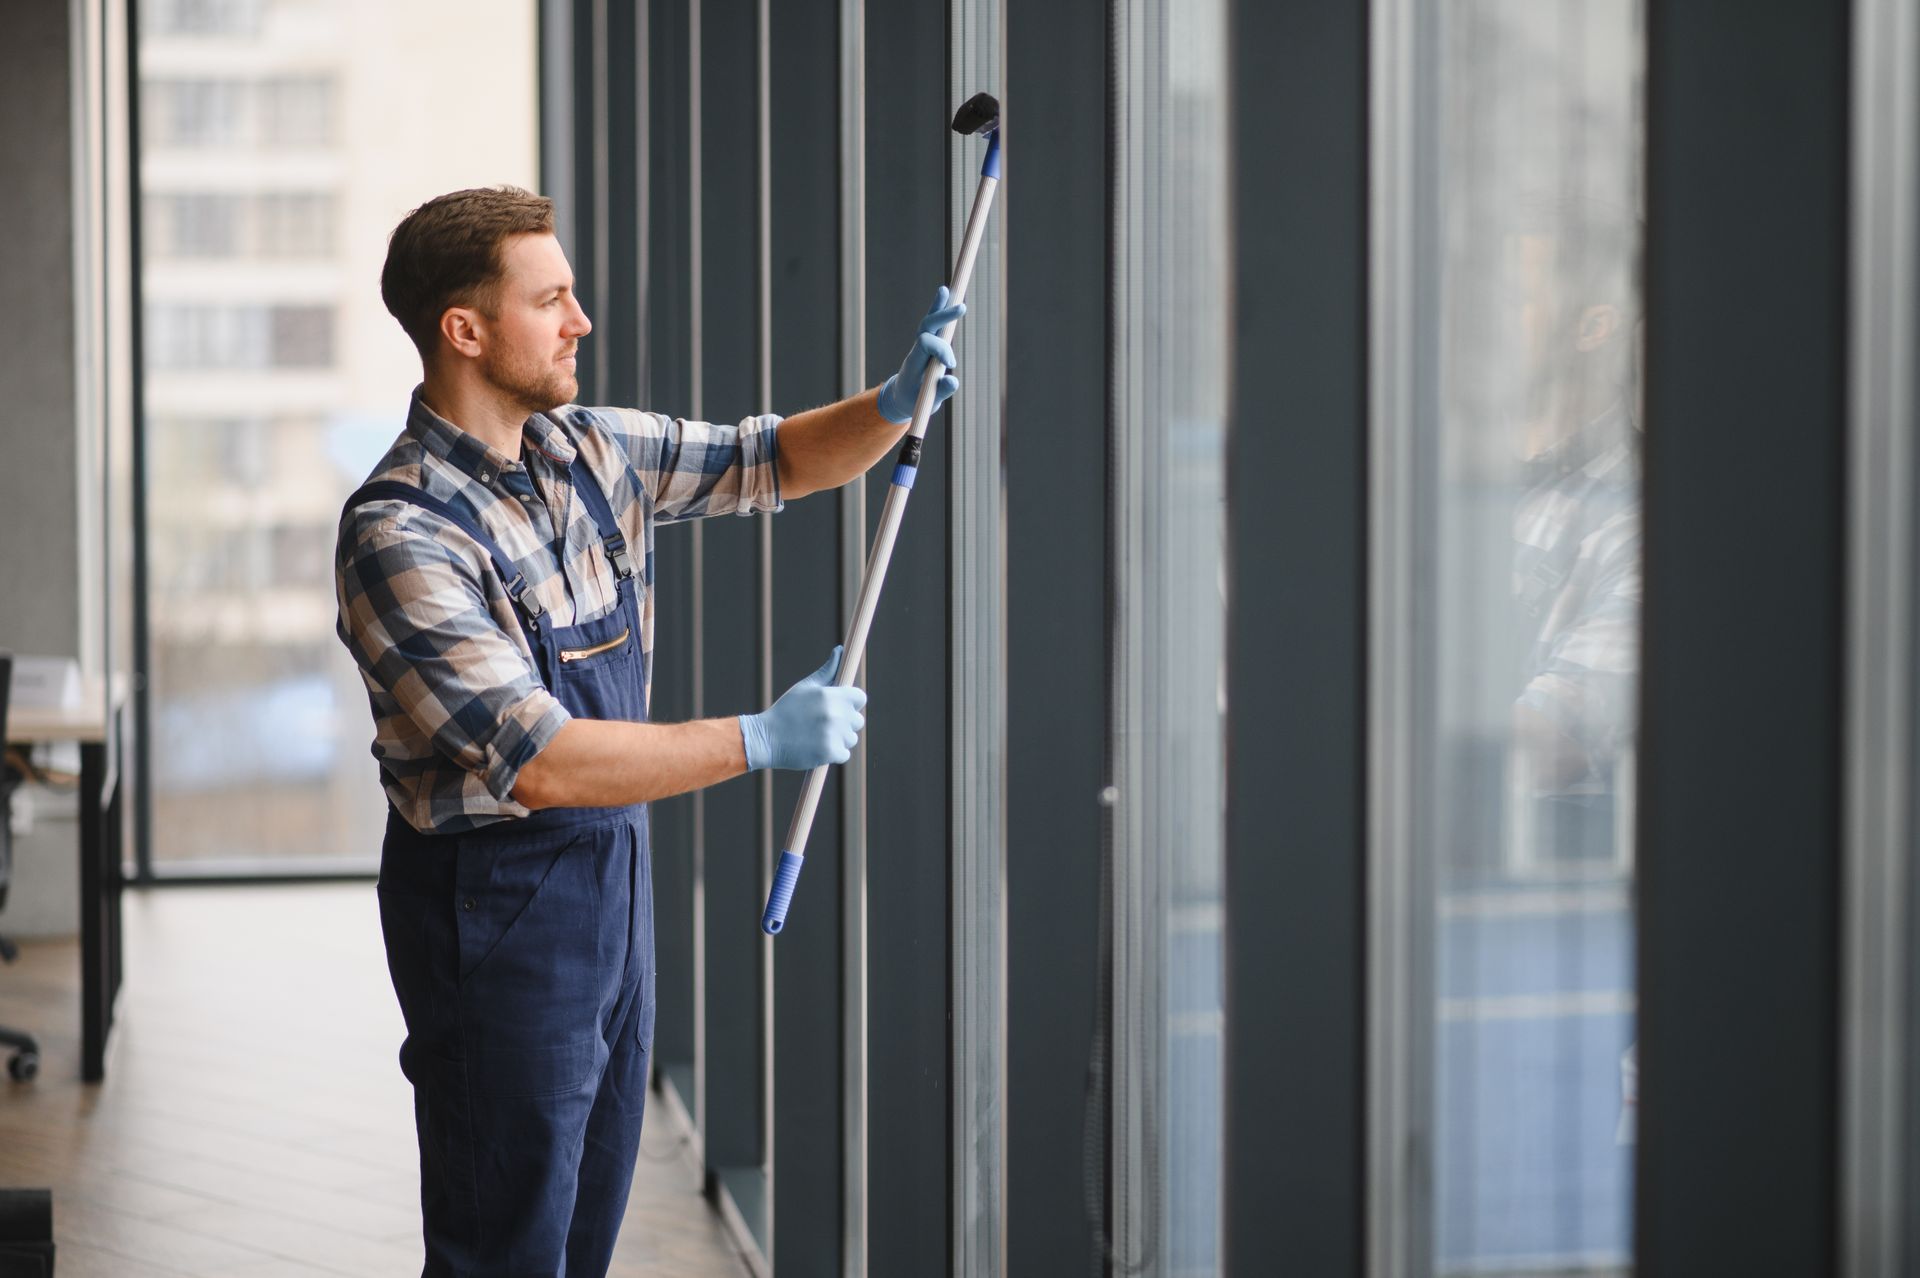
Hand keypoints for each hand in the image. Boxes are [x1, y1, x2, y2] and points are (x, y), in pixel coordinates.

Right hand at [738, 646, 867, 770]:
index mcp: (831, 695)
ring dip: (839, 739)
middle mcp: (836, 714)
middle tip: (823, 724)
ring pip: (851, 738)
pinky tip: (817, 748)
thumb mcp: (805, 687)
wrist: (766, 738)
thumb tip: (840, 651)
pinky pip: (844, 754)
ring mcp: (834, 734)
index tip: (841, 707)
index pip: (860, 698)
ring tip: (817, 736)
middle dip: (845, 723)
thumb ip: (827, 671)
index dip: (852, 702)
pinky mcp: (830, 753)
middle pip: (857, 720)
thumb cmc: (786, 710)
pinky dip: (834, 754)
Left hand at [875, 286, 965, 423]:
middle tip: (961, 308)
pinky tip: (946, 292)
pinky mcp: (927, 342)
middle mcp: (916, 350)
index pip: (926, 346)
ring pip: (929, 322)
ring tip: (947, 290)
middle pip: (927, 327)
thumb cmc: (915, 400)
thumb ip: (941, 391)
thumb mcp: (927, 401)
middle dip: (943, 317)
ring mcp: (921, 345)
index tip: (951, 365)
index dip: (940, 350)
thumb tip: (952, 380)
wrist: (901, 396)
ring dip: (939, 307)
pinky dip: (939, 308)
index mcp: (914, 364)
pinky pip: (933, 323)